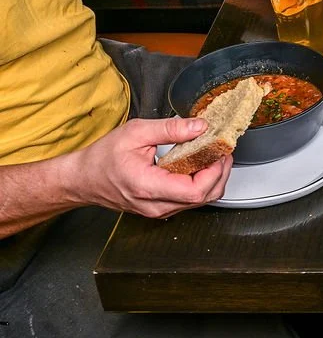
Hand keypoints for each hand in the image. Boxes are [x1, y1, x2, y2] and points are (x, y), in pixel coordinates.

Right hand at [71, 117, 231, 218]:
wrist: (83, 179)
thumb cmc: (102, 158)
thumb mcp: (135, 133)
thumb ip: (170, 129)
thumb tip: (200, 126)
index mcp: (148, 187)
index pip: (195, 190)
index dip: (215, 171)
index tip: (220, 151)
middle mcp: (156, 205)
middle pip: (204, 197)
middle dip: (221, 173)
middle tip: (223, 150)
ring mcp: (159, 210)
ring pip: (200, 201)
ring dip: (214, 178)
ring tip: (213, 155)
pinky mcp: (162, 208)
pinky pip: (190, 200)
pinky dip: (202, 183)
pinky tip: (200, 165)